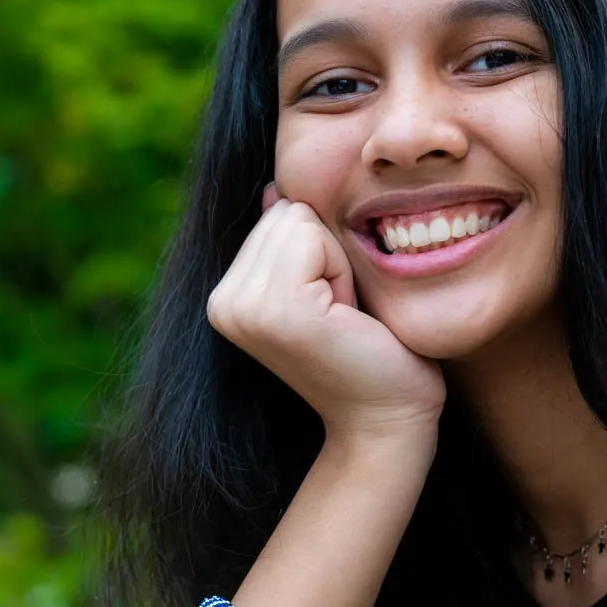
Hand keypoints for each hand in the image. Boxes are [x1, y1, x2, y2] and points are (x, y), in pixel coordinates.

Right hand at [207, 186, 445, 442]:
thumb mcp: (323, 286)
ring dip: (336, 264)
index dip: (322, 253)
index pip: (279, 213)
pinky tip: (344, 320)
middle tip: (339, 315)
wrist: (385, 417)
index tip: (332, 309)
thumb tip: (273, 190)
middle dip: (327, 253)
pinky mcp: (275, 309)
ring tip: (340, 318)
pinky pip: (315, 239)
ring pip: (301, 220)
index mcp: (226, 296)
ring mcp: (241, 307)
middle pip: (288, 211)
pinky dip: (343, 273)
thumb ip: (291, 241)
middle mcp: (222, 302)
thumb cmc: (368, 352)